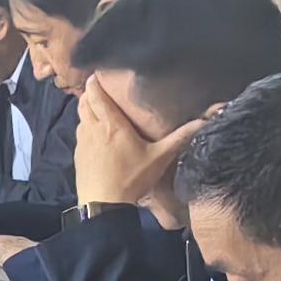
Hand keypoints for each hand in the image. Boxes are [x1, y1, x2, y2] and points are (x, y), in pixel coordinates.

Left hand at [73, 76, 195, 216]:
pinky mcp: (77, 155)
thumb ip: (180, 138)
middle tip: (101, 89)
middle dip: (90, 92)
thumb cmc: (132, 179)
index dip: (95, 82)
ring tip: (98, 108)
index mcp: (111, 124)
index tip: (99, 74)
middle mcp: (93, 128)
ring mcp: (82, 142)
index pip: (96, 94)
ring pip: (80, 116)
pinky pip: (79, 133)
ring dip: (87, 109)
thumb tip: (203, 121)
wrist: (104, 205)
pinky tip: (95, 134)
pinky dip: (85, 127)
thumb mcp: (160, 158)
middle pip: (85, 101)